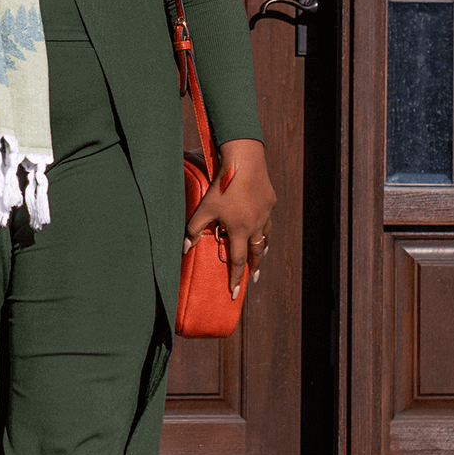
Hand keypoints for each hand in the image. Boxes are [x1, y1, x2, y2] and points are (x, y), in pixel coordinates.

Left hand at [183, 138, 275, 296]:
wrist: (245, 161)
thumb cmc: (223, 186)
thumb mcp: (205, 208)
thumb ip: (194, 230)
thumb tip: (184, 249)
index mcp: (240, 230)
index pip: (237, 261)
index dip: (235, 277)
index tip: (234, 293)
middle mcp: (256, 225)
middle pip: (256, 252)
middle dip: (254, 267)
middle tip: (253, 278)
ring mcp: (265, 213)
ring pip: (265, 236)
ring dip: (261, 248)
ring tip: (259, 256)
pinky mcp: (269, 200)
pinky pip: (267, 219)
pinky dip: (264, 227)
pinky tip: (261, 224)